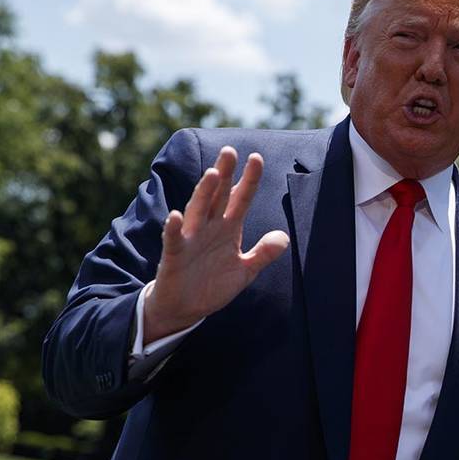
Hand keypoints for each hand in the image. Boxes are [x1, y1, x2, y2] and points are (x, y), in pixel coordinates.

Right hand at [143, 146, 289, 343]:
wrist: (184, 308)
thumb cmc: (212, 285)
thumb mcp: (244, 271)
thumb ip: (263, 254)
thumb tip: (283, 237)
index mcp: (227, 228)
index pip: (240, 199)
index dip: (249, 180)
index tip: (256, 158)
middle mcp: (209, 228)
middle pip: (218, 196)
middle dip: (224, 174)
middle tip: (230, 151)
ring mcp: (191, 240)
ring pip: (197, 211)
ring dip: (204, 193)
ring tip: (212, 175)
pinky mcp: (174, 256)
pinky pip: (174, 240)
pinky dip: (175, 229)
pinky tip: (176, 216)